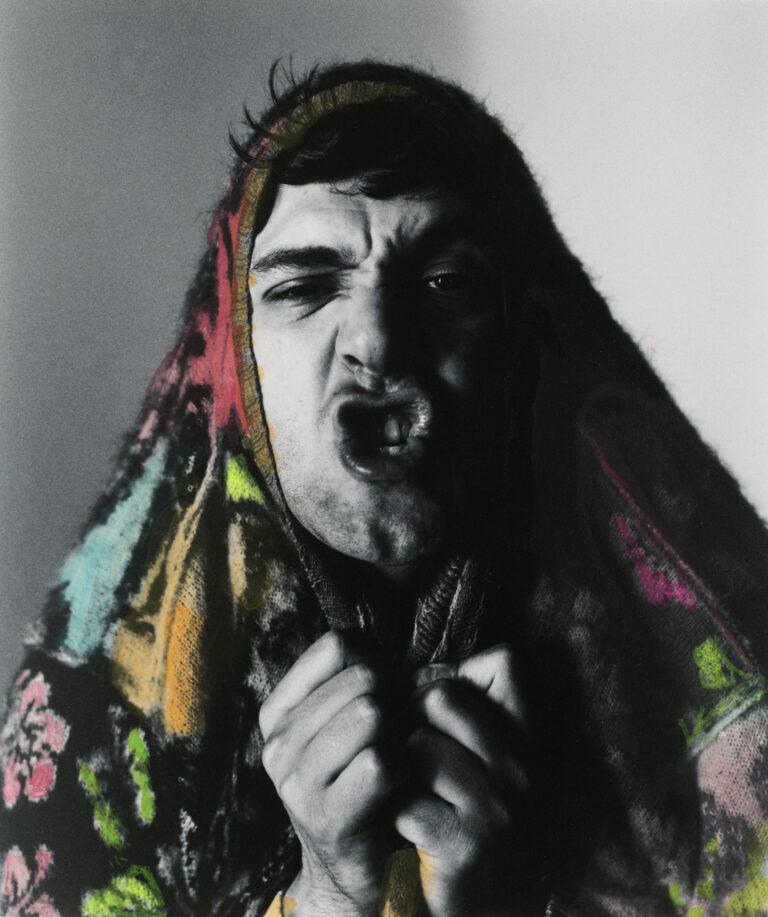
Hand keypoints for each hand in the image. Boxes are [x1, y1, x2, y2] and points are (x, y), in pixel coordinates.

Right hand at [259, 630, 395, 915]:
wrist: (355, 869)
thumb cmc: (362, 782)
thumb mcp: (349, 725)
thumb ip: (366, 680)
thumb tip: (410, 654)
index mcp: (278, 712)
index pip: (338, 645)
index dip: (377, 660)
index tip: (387, 690)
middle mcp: (278, 743)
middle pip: (362, 678)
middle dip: (396, 696)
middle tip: (404, 727)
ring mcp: (297, 782)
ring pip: (371, 714)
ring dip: (402, 730)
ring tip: (404, 751)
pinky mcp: (327, 817)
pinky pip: (381, 762)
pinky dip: (406, 765)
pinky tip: (406, 779)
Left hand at [395, 645, 530, 916]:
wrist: (450, 899)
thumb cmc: (440, 807)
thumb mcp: (453, 742)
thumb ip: (449, 696)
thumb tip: (420, 671)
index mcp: (520, 735)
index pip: (500, 662)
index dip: (441, 681)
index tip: (428, 715)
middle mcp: (518, 766)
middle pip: (441, 694)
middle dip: (407, 720)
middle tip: (408, 759)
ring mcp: (498, 806)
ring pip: (418, 744)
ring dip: (397, 769)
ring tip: (408, 792)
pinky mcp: (470, 845)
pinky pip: (407, 800)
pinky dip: (394, 812)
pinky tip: (405, 828)